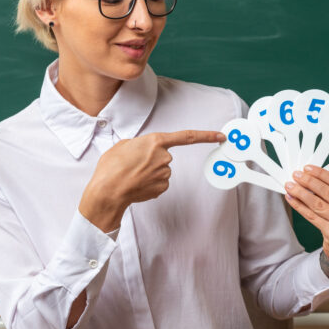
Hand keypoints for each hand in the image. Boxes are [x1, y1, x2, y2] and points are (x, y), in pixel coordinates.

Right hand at [79, 129, 224, 231]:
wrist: (108, 191)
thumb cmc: (111, 167)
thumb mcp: (122, 145)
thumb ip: (139, 144)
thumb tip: (143, 150)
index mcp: (155, 141)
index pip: (187, 137)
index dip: (206, 136)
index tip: (220, 136)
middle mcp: (164, 157)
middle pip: (164, 156)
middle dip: (151, 160)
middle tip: (132, 164)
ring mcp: (165, 173)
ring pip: (161, 170)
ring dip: (149, 172)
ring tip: (131, 175)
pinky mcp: (163, 188)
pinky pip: (159, 183)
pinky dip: (149, 184)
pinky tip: (137, 185)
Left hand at [284, 165, 328, 278]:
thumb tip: (312, 177)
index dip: (323, 174)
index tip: (309, 169)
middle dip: (310, 182)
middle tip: (296, 175)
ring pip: (320, 204)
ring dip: (302, 193)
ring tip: (290, 186)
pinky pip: (313, 217)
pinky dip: (300, 206)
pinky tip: (292, 199)